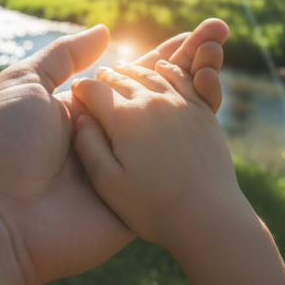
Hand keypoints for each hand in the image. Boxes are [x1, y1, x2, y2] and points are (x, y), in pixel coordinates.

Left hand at [0, 19, 228, 284]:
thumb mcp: (25, 84)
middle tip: (220, 33)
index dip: (163, 54)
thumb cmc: (6, 144)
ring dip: (197, 93)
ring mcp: (124, 165)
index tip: (195, 34)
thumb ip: (63, 57)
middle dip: (189, 65)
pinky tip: (211, 104)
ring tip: (218, 58)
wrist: (1, 214)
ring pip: (168, 128)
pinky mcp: (134, 195)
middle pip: (157, 96)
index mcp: (83, 108)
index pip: (132, 74)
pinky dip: (191, 137)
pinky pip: (165, 165)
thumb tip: (105, 32)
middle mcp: (107, 134)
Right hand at [71, 61, 244, 249]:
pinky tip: (162, 69)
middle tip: (96, 78)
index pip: (95, 91)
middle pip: (122, 78)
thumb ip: (88, 147)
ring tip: (123, 70)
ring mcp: (181, 104)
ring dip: (134, 70)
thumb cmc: (154, 207)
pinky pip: (182, 79)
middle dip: (106, 77)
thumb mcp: (109, 185)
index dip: (82, 88)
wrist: (209, 215)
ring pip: (151, 74)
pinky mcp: (202, 111)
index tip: (75, 90)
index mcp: (125, 119)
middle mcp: (153, 102)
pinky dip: (168, 69)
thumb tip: (81, 118)